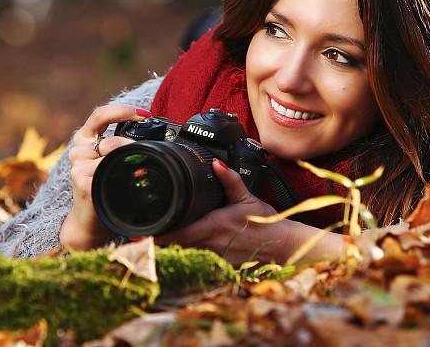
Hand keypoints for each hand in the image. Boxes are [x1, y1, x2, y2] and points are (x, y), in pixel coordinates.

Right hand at [60, 104, 151, 249]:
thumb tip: (152, 138)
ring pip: (110, 155)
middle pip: (109, 140)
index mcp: (85, 139)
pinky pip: (108, 173)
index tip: (145, 115)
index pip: (100, 115)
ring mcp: (78, 167)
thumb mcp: (110, 160)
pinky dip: (122, 176)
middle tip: (146, 152)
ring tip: (137, 172)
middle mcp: (78, 150)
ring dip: (128, 162)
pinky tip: (126, 183)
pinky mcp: (82, 183)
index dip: (122, 111)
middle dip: (131, 146)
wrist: (88, 219)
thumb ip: (121, 145)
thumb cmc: (103, 186)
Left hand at [155, 159, 346, 265]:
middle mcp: (212, 244)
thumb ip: (229, 180)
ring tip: (162, 238)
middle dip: (163, 239)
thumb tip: (216, 163)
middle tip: (149, 230)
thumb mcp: (247, 197)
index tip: (146, 230)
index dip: (160, 233)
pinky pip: (201, 261)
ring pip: (188, 254)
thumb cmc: (266, 222)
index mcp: (214, 226)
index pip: (179, 233)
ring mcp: (216, 257)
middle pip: (178, 245)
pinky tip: (188, 249)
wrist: (283, 246)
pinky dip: (193, 255)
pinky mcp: (222, 266)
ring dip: (176, 248)